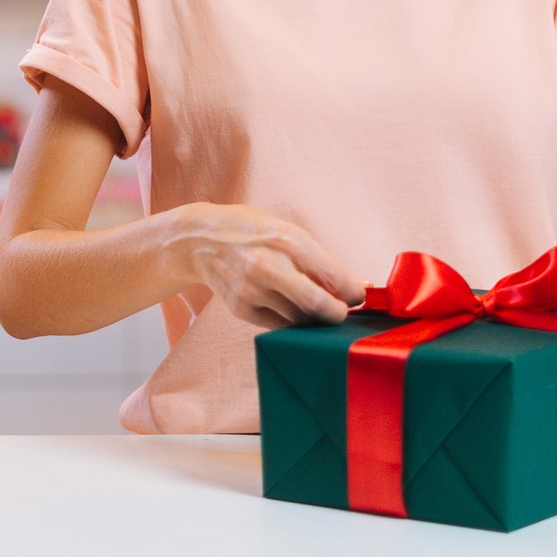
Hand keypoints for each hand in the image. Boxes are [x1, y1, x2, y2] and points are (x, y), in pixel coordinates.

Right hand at [173, 203, 365, 330]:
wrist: (198, 240)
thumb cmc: (250, 231)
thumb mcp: (285, 231)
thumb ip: (317, 260)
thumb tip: (356, 285)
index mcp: (287, 240)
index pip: (334, 277)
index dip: (354, 293)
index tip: (358, 296)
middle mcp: (269, 265)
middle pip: (318, 305)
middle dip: (338, 314)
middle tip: (342, 312)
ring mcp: (252, 289)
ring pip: (299, 320)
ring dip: (314, 318)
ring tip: (315, 307)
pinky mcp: (240, 308)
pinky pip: (278, 325)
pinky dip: (291, 320)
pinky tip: (289, 307)